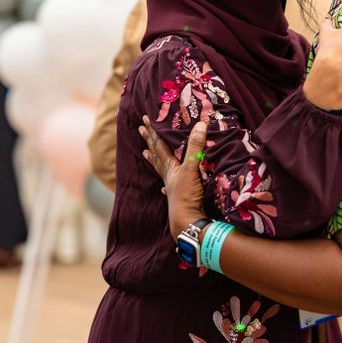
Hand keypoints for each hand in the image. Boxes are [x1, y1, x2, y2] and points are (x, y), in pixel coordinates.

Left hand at [140, 116, 208, 239]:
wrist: (187, 222)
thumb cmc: (187, 195)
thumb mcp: (192, 169)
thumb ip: (195, 147)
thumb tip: (200, 124)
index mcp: (170, 167)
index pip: (159, 146)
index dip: (153, 133)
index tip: (144, 120)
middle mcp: (169, 176)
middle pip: (157, 156)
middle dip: (150, 142)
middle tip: (141, 131)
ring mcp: (172, 188)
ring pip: (160, 170)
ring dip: (154, 161)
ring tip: (145, 154)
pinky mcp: (178, 199)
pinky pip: (168, 188)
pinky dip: (165, 185)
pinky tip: (163, 187)